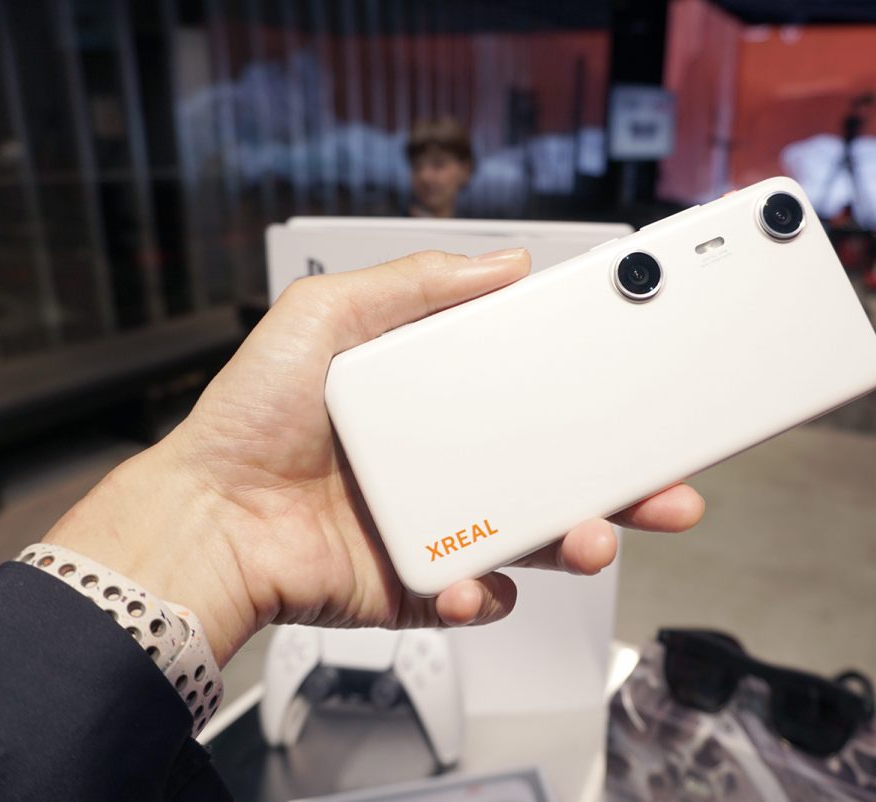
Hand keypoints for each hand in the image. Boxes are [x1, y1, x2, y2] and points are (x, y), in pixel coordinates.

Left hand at [46, 249, 704, 664]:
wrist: (206, 514)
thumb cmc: (253, 414)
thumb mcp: (330, 313)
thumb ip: (418, 283)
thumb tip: (507, 262)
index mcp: (436, 403)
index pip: (533, 395)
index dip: (590, 397)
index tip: (639, 393)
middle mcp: (447, 465)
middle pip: (556, 474)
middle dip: (622, 485)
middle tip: (668, 488)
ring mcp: (437, 528)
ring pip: (536, 539)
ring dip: (579, 542)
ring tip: (592, 541)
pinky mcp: (420, 584)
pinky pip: (479, 593)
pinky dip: (488, 593)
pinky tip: (478, 581)